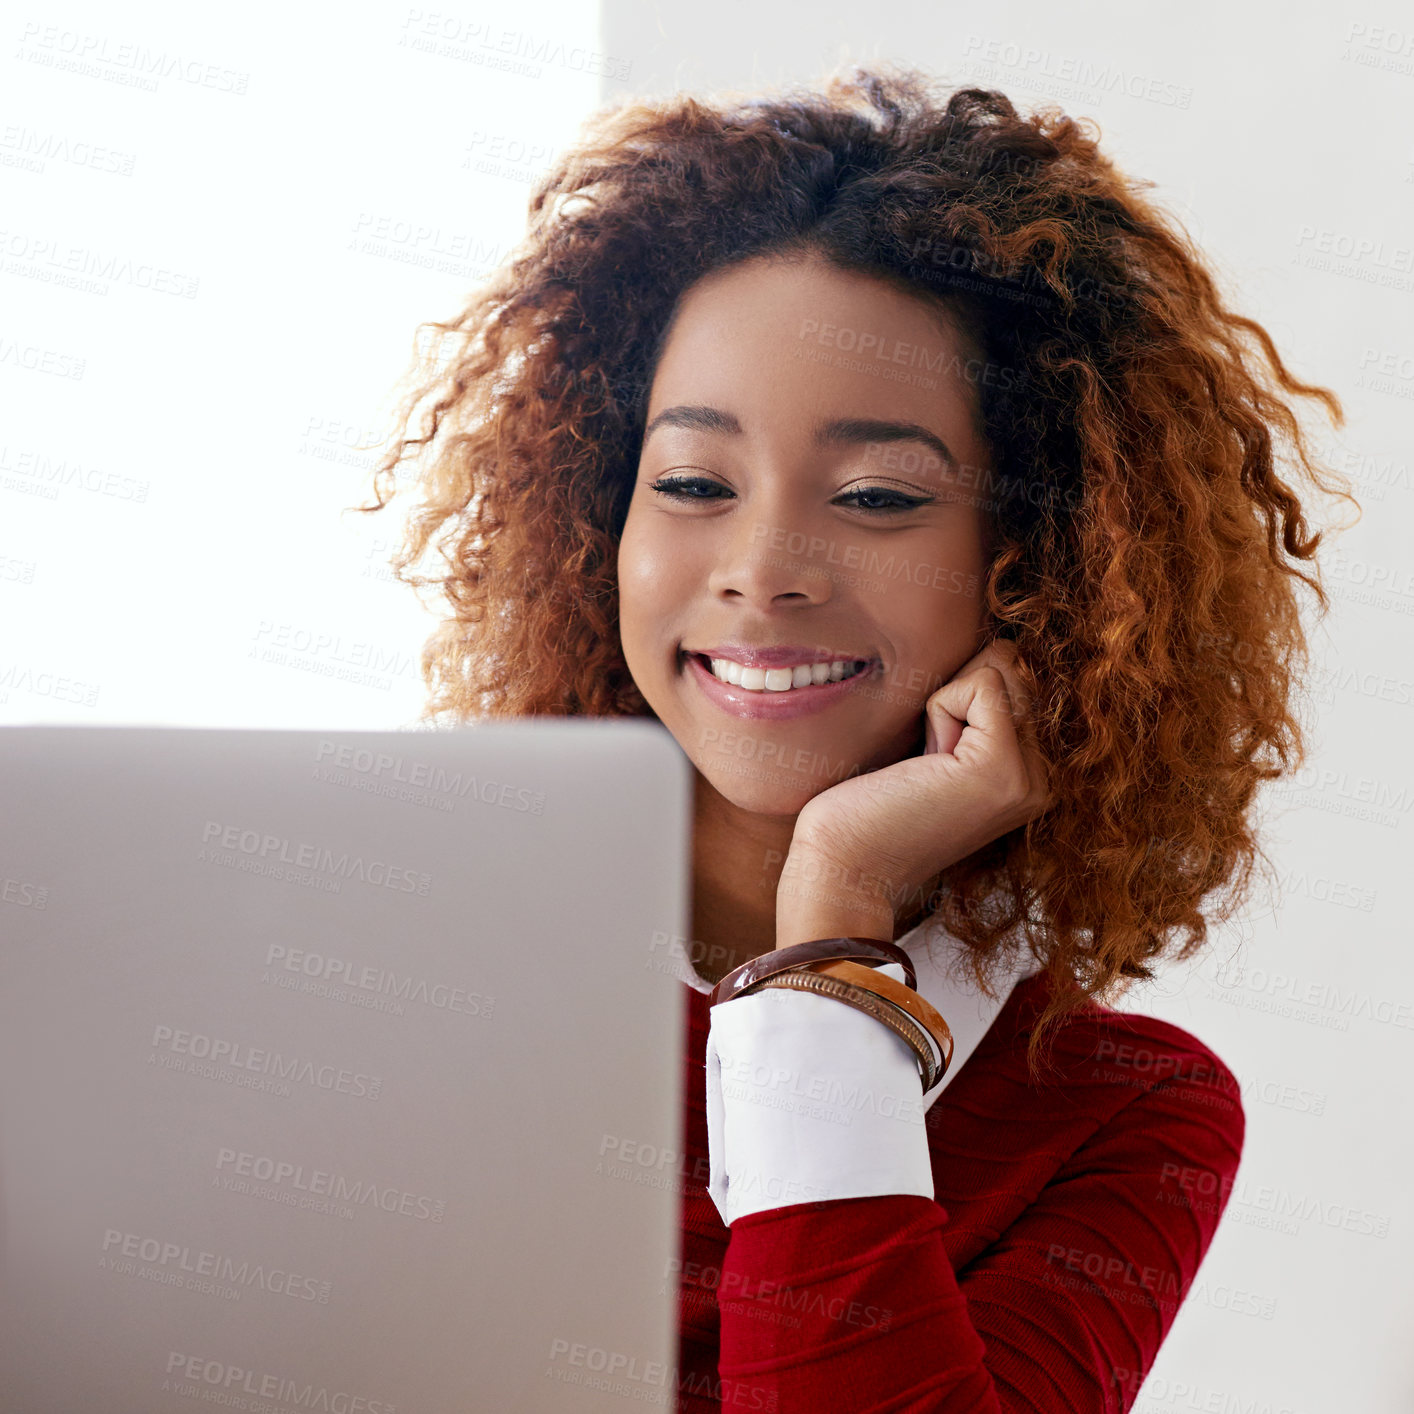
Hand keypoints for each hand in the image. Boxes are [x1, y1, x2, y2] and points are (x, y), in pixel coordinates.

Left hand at [778, 639, 1053, 943]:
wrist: (846, 866)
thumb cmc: (875, 806)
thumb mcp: (944, 748)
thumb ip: (983, 710)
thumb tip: (1001, 645)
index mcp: (1036, 774)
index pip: (1022, 676)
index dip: (962, 696)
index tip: (934, 760)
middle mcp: (1048, 778)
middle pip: (1016, 664)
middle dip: (958, 694)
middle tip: (929, 762)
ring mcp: (1032, 776)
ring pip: (1003, 666)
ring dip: (947, 702)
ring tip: (929, 763)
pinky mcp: (1003, 767)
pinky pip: (980, 683)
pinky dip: (939, 709)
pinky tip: (927, 763)